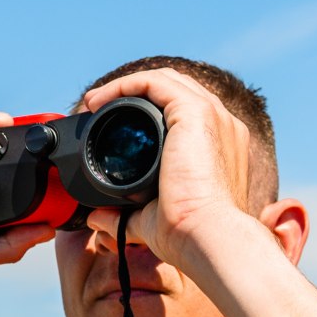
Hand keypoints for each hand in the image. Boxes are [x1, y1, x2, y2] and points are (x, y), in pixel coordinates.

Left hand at [77, 70, 262, 276]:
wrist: (206, 237)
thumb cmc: (186, 234)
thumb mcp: (149, 219)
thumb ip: (124, 217)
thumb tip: (97, 219)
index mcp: (218, 146)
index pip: (183, 111)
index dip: (145, 110)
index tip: (108, 123)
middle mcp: (222, 126)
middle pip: (175, 89)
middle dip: (133, 93)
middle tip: (96, 108)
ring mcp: (213, 116)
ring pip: (164, 80)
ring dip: (125, 86)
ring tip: (94, 102)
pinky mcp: (196, 113)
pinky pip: (155, 82)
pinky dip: (125, 84)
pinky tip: (100, 100)